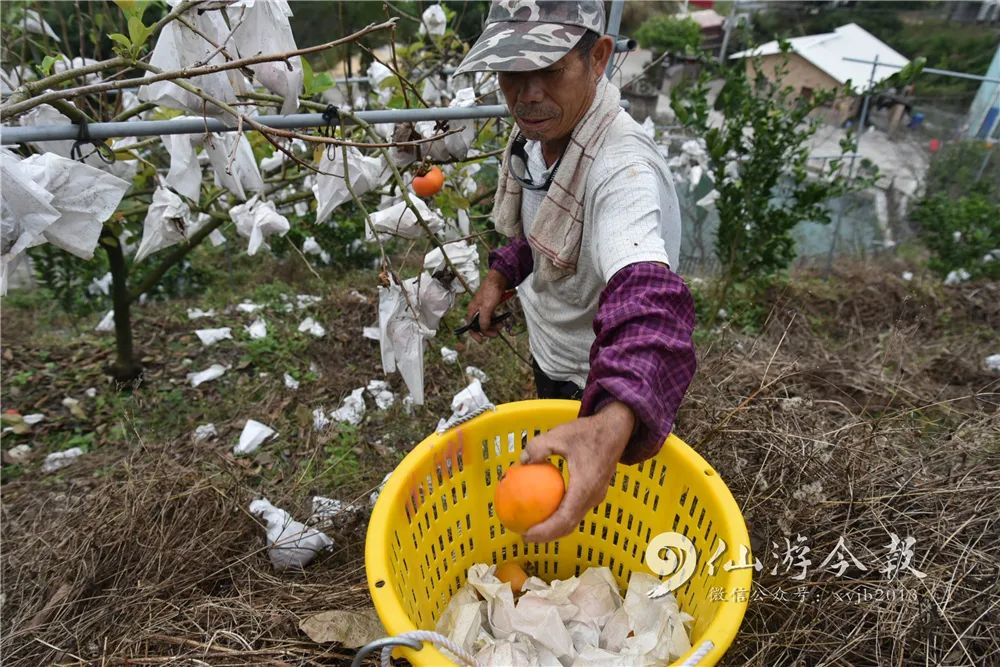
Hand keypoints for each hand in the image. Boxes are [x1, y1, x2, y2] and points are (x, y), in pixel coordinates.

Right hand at [465, 269, 508, 341]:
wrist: (499, 279)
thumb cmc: (491, 291)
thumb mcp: (487, 307)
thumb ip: (484, 320)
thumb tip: (483, 330)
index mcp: (472, 310)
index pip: (470, 326)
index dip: (475, 334)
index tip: (481, 341)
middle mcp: (476, 310)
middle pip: (479, 325)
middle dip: (487, 331)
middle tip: (496, 333)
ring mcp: (483, 308)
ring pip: (486, 322)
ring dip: (493, 326)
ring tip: (501, 326)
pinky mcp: (490, 306)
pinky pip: (491, 317)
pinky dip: (496, 320)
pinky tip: (501, 321)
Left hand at [520, 401, 634, 542]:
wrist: (616, 429)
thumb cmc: (588, 432)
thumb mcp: (559, 434)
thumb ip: (538, 447)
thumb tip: (521, 461)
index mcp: (585, 487)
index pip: (564, 518)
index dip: (545, 531)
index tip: (526, 535)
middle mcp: (593, 497)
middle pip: (568, 526)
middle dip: (547, 536)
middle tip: (524, 536)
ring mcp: (596, 496)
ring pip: (573, 520)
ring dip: (554, 528)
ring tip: (533, 528)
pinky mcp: (595, 493)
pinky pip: (576, 510)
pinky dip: (560, 517)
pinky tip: (545, 509)